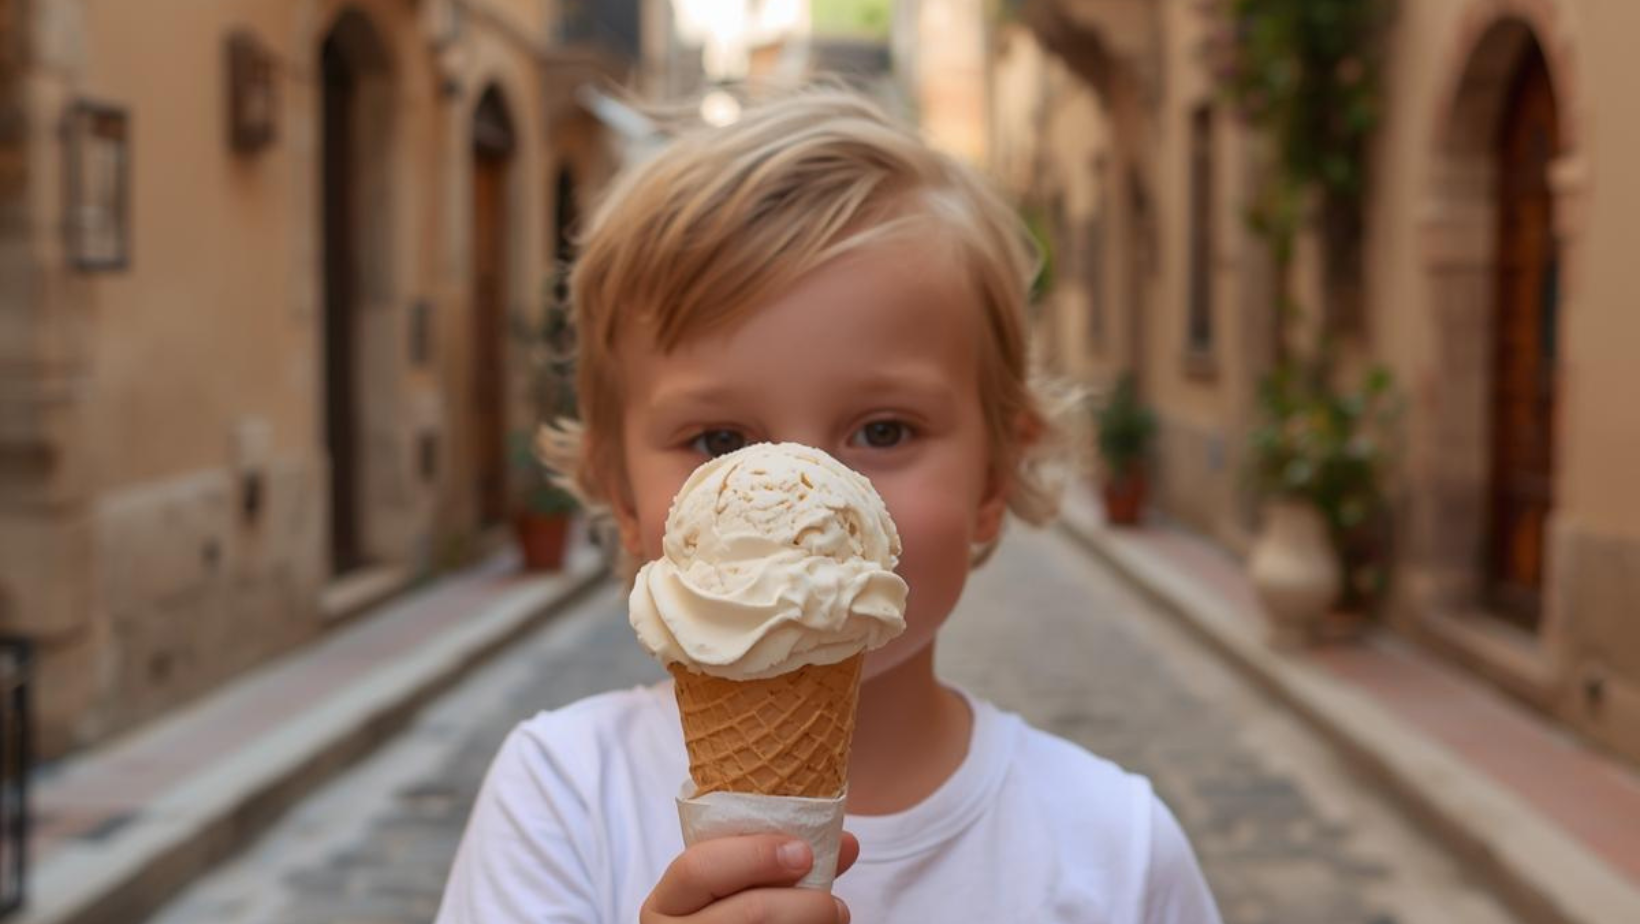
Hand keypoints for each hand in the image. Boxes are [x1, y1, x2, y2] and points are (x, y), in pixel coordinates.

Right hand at [641, 831, 860, 922]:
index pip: (699, 868)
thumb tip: (846, 843)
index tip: (804, 853)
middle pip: (747, 914)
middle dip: (804, 904)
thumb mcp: (737, 887)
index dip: (755, 855)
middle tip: (834, 904)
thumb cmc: (730, 914)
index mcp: (666, 903)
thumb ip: (778, 862)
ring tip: (834, 920)